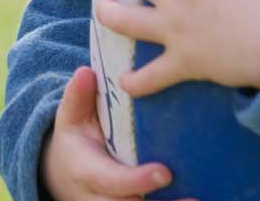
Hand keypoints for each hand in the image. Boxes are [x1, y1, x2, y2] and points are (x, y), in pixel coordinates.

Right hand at [40, 66, 196, 199]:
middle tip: (194, 200)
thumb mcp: (70, 118)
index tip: (165, 173)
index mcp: (87, 172)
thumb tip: (86, 71)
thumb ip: (77, 96)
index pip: (112, 181)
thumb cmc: (75, 141)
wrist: (65, 176)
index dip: (137, 180)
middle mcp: (100, 198)